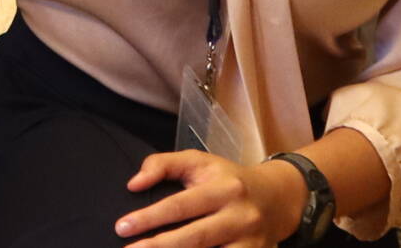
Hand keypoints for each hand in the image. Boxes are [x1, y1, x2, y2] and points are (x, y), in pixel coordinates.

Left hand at [114, 150, 295, 247]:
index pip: (180, 205)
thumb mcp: (199, 162)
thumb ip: (163, 164)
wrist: (278, 198)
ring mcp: (249, 242)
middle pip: (195, 237)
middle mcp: (238, 216)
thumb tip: (133, 184)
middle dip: (159, 247)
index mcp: (223, 188)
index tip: (122, 227)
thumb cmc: (228, 179)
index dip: (150, 217)